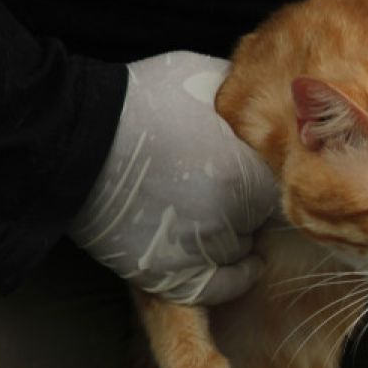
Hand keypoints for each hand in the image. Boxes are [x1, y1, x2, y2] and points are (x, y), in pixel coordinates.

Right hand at [68, 52, 278, 304]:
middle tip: (225, 183)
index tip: (257, 167)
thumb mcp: (213, 82)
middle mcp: (237, 210)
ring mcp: (206, 243)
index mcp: (253, 165)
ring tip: (217, 212)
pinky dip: (233, 278)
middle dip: (253, 199)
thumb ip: (250, 103)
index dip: (270, 174)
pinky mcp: (173, 271)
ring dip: (238, 232)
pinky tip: (242, 263)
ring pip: (243, 245)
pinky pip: (221, 285)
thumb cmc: (144, 100)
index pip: (288, 183)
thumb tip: (277, 105)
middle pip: (266, 215)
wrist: (79, 136)